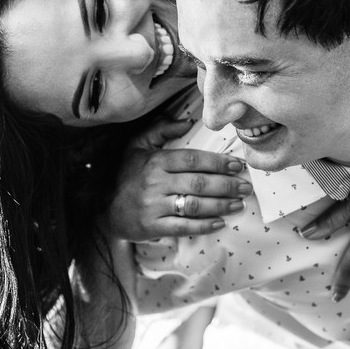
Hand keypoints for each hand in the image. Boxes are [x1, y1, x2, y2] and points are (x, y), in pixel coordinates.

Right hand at [106, 118, 250, 240]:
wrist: (104, 209)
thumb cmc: (127, 175)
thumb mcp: (137, 146)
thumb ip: (161, 130)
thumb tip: (186, 122)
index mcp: (155, 161)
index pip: (193, 160)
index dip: (218, 163)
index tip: (237, 166)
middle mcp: (155, 183)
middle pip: (198, 183)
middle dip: (226, 185)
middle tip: (245, 187)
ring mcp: (154, 206)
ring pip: (194, 205)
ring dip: (220, 205)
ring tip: (238, 204)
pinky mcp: (153, 226)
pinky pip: (183, 226)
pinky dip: (203, 226)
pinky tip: (219, 223)